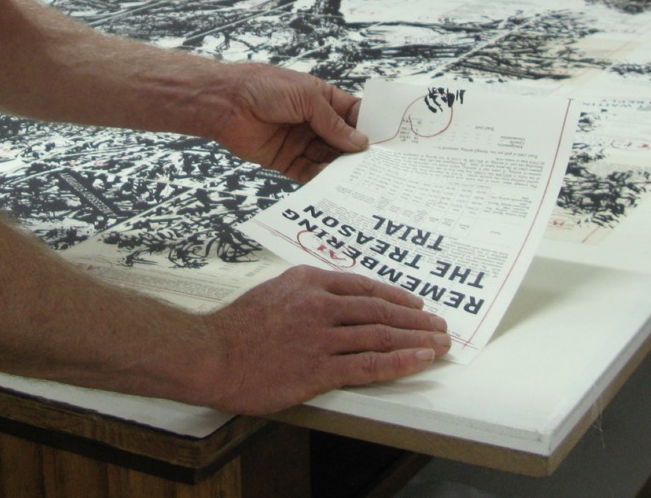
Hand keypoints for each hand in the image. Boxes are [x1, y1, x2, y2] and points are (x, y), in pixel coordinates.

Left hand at [196, 63, 364, 181]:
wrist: (226, 103)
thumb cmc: (266, 88)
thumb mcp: (306, 98)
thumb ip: (333, 123)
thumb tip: (361, 143)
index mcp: (323, 100)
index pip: (353, 115)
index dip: (370, 127)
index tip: (390, 143)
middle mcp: (314, 123)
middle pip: (344, 142)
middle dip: (358, 154)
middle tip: (380, 169)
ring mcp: (301, 142)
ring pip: (328, 160)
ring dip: (342, 170)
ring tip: (361, 182)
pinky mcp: (285, 161)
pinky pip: (308, 174)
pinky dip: (321, 180)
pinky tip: (334, 187)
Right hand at [198, 266, 450, 413]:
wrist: (210, 354)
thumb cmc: (238, 327)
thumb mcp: (275, 291)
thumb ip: (307, 293)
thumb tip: (337, 300)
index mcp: (310, 281)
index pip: (365, 286)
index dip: (397, 297)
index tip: (417, 304)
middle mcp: (320, 305)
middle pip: (380, 310)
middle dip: (416, 319)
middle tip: (440, 324)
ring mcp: (321, 337)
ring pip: (381, 335)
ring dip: (417, 339)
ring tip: (440, 343)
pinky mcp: (319, 369)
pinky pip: (370, 364)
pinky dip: (401, 361)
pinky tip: (421, 359)